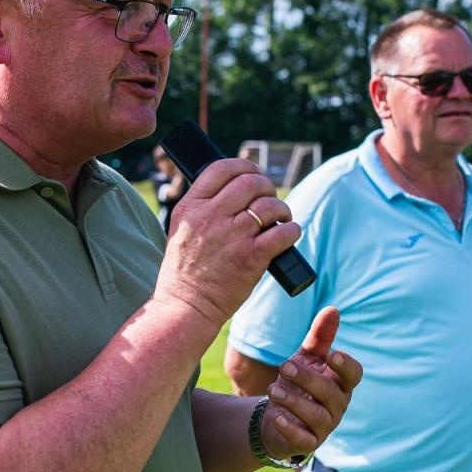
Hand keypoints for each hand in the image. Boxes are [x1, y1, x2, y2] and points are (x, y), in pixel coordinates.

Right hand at [154, 157, 299, 327]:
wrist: (186, 306)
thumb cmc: (185, 271)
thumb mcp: (181, 229)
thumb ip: (202, 207)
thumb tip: (233, 189)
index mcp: (191, 207)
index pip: (221, 169)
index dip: (243, 166)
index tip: (252, 173)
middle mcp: (211, 217)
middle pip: (250, 182)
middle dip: (266, 186)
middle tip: (270, 198)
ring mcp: (232, 236)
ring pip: (269, 205)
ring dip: (281, 209)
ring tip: (280, 218)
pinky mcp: (251, 257)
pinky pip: (283, 232)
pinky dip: (290, 230)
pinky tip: (287, 234)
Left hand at [258, 307, 362, 459]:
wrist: (277, 416)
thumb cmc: (298, 384)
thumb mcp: (306, 358)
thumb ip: (320, 337)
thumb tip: (332, 309)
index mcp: (340, 383)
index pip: (354, 375)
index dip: (346, 366)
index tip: (332, 354)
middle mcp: (337, 405)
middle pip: (331, 393)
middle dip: (308, 379)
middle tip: (284, 366)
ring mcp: (324, 426)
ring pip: (317, 416)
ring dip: (295, 402)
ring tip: (273, 390)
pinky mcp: (308, 443)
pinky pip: (304, 439)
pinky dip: (291, 429)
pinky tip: (276, 417)